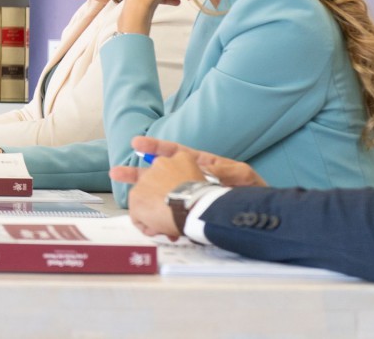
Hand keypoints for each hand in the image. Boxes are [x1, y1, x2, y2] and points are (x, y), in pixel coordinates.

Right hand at [110, 136, 265, 238]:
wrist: (257, 218)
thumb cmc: (253, 193)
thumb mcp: (242, 176)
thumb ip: (225, 171)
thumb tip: (208, 170)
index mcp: (199, 165)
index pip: (172, 152)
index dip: (154, 147)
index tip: (136, 144)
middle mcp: (188, 179)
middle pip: (158, 175)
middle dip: (136, 176)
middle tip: (116, 173)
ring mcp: (186, 198)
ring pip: (160, 199)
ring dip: (148, 206)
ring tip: (138, 215)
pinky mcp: (188, 217)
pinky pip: (169, 219)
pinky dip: (161, 223)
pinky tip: (160, 230)